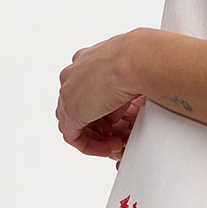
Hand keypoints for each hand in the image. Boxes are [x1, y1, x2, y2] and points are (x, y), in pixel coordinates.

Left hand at [57, 37, 141, 151]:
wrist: (137, 60)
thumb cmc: (139, 60)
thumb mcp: (126, 75)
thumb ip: (114, 92)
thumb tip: (115, 111)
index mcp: (84, 60)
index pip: (82, 90)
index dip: (98, 109)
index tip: (115, 119)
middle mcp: (72, 74)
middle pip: (75, 107)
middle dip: (94, 125)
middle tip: (114, 133)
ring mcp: (67, 92)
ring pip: (71, 123)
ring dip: (93, 137)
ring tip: (114, 142)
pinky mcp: (71, 111)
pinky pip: (74, 137)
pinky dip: (90, 146)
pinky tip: (109, 147)